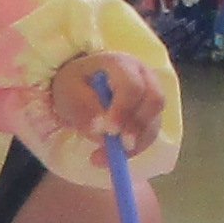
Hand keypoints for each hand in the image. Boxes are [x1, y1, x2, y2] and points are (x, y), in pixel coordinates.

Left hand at [44, 53, 162, 148]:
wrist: (81, 84)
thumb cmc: (75, 83)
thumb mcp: (69, 91)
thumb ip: (84, 109)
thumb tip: (102, 132)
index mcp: (121, 64)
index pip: (132, 85)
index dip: (124, 110)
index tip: (109, 132)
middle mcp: (143, 76)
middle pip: (154, 101)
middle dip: (137, 128)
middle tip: (118, 149)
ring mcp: (150, 96)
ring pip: (153, 123)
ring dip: (132, 146)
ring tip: (100, 158)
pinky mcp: (150, 116)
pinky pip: (148, 136)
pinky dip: (131, 151)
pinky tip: (109, 158)